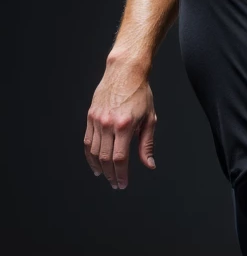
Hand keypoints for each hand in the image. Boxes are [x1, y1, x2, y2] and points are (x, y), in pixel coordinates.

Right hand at [84, 64, 157, 188]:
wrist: (125, 72)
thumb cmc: (141, 94)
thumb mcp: (150, 119)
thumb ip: (147, 144)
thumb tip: (149, 164)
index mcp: (124, 126)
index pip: (120, 158)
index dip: (120, 174)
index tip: (122, 184)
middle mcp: (108, 124)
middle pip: (105, 158)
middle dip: (110, 174)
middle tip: (115, 183)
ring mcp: (97, 120)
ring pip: (93, 151)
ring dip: (98, 166)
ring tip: (105, 175)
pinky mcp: (90, 116)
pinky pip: (87, 140)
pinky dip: (90, 154)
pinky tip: (95, 162)